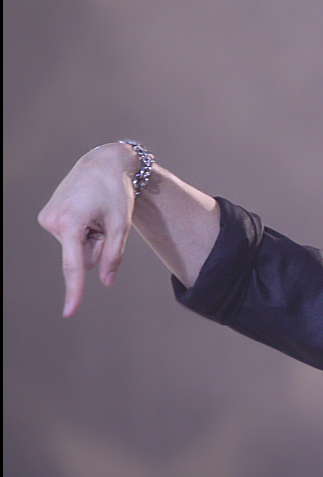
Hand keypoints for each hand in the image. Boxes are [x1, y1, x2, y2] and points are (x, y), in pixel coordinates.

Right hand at [36, 143, 137, 316]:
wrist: (102, 163)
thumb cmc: (116, 192)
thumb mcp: (121, 225)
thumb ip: (114, 255)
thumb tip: (106, 282)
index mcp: (70, 223)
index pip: (74, 265)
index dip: (74, 290)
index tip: (70, 313)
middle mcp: (52, 222)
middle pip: (83, 258)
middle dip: (98, 246)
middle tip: (104, 219)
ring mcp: (47, 220)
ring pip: (77, 249)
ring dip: (90, 237)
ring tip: (95, 213)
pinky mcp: (47, 218)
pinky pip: (71, 240)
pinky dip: (83, 231)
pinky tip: (86, 211)